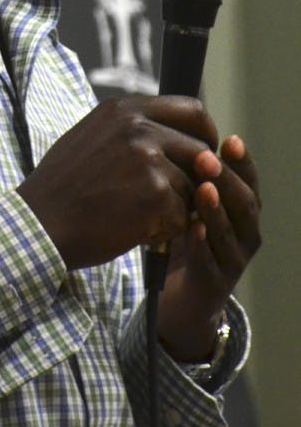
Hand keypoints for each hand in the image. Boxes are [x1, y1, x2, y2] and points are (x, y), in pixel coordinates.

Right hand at [17, 95, 220, 270]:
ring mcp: (147, 159)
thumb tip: (184, 138)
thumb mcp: (93, 137)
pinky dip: (164, 230)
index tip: (204, 155)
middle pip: (200, 151)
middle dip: (196, 180)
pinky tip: (134, 230)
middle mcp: (138, 127)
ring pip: (193, 188)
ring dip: (175, 209)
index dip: (205, 135)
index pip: (191, 110)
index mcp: (124, 110)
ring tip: (137, 216)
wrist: (40, 222)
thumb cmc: (64, 187)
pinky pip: (182, 216)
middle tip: (173, 200)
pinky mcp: (154, 194)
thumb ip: (135, 131)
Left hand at [157, 134, 260, 361]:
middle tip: (207, 158)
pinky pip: (210, 264)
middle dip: (228, 180)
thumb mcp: (189, 202)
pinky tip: (193, 229)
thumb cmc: (185, 237)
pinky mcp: (213, 285)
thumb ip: (191, 173)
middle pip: (246, 204)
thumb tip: (178, 129)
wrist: (179, 296)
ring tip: (204, 188)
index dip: (242, 162)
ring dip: (216, 210)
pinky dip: (203, 246)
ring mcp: (232, 262)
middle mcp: (245, 235)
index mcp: (241, 211)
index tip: (230, 139)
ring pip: (231, 234)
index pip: (249, 181)